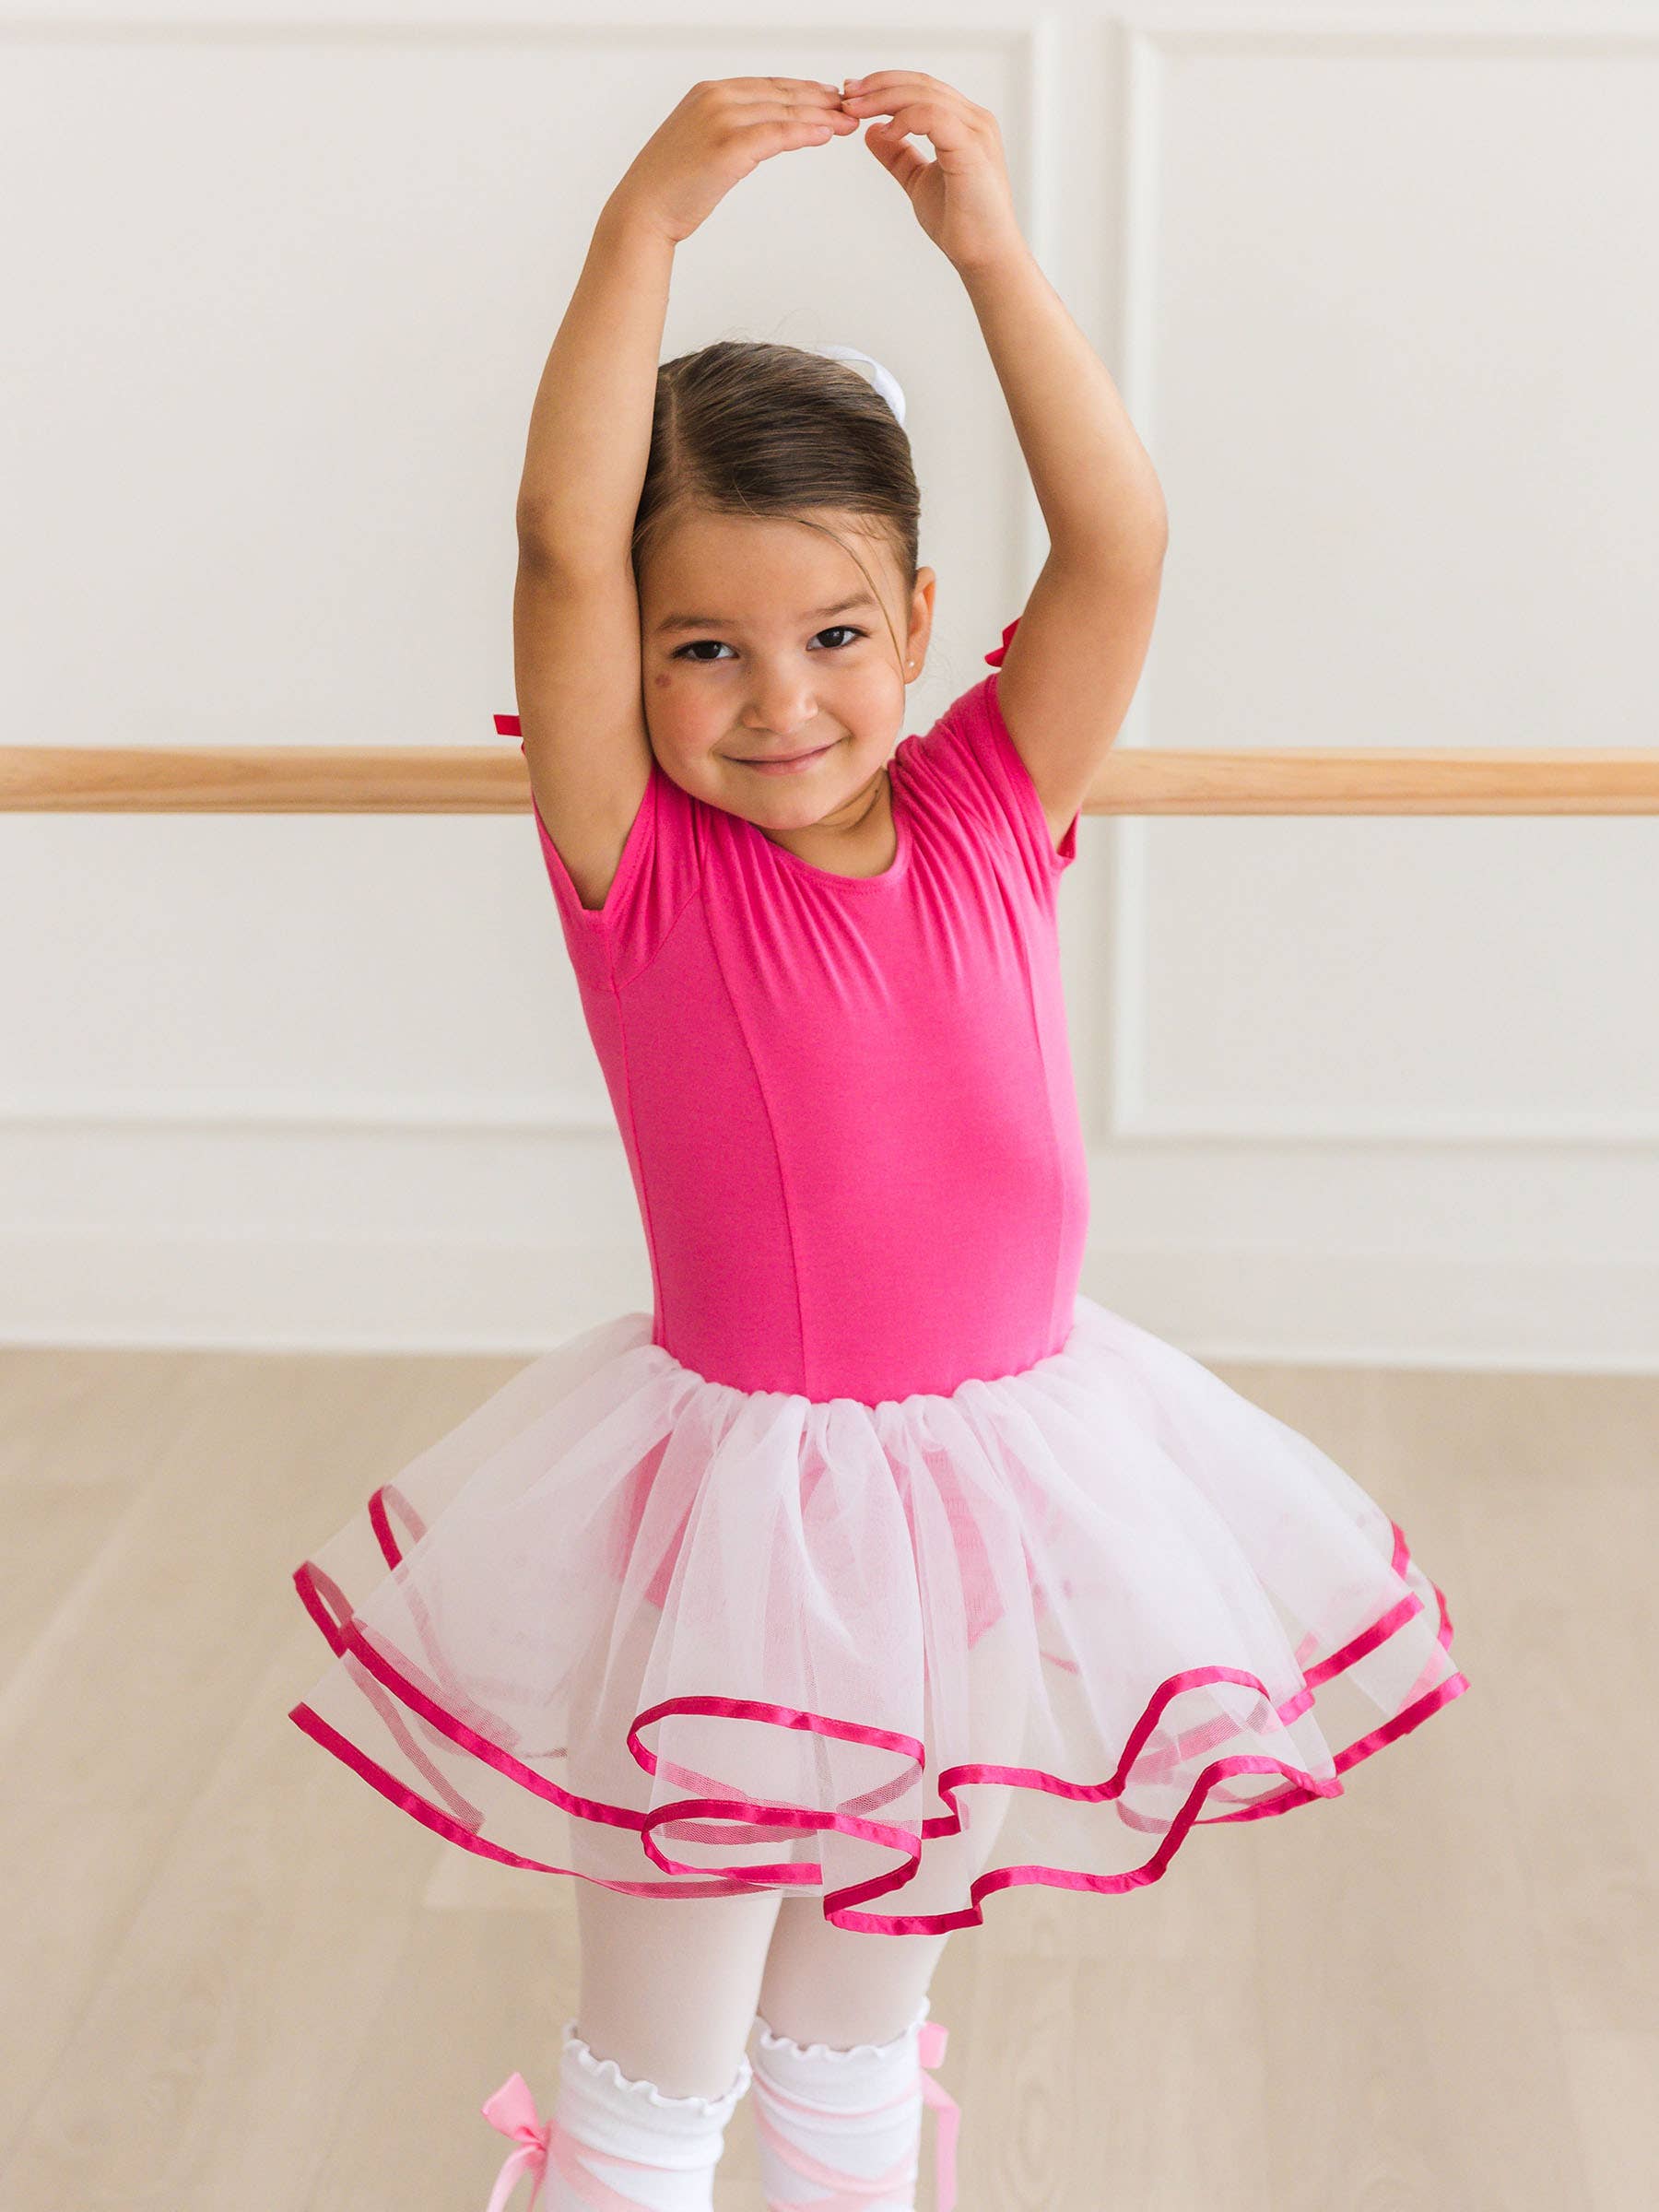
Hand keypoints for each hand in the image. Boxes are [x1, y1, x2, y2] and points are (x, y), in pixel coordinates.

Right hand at [610, 76, 857, 245]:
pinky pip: (778, 134)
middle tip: (850, 107)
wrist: (643, 210)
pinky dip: (805, 132)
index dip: (803, 91)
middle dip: (820, 100)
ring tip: (847, 122)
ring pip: (784, 111)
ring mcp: (722, 119)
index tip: (829, 98)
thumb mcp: (700, 144)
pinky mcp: (729, 146)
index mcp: (709, 92)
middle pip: (781, 94)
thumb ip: (728, 130)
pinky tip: (826, 134)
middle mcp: (716, 97)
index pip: (768, 86)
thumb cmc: (670, 188)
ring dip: (821, 116)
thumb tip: (757, 136)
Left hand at [839, 71, 1023, 271]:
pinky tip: (885, 131)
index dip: (885, 85)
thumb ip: (899, 156)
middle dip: (879, 85)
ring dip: (884, 98)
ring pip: (925, 96)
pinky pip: (933, 117)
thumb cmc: (961, 223)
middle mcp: (973, 120)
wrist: (985, 256)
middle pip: (921, 84)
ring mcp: (975, 131)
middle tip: (846, 93)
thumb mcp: (918, 181)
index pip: (922, 88)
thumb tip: (872, 132)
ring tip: (855, 110)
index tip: (851, 95)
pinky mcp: (971, 148)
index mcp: (963, 123)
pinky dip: (905, 119)